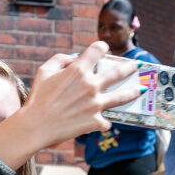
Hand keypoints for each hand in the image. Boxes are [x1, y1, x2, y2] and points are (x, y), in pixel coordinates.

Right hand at [0, 42, 140, 170]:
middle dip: (129, 67)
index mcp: (78, 70)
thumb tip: (75, 59)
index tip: (103, 49)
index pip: (98, 50)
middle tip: (135, 65)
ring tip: (139, 89)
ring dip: (133, 91)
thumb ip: (60, 59)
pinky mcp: (96, 121)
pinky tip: (101, 122)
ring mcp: (96, 104)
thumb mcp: (44, 71)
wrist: (35, 127)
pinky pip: (106, 121)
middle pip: (119, 71)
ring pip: (123, 96)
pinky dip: (103, 121)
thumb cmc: (37, 98)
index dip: (101, 47)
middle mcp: (91, 85)